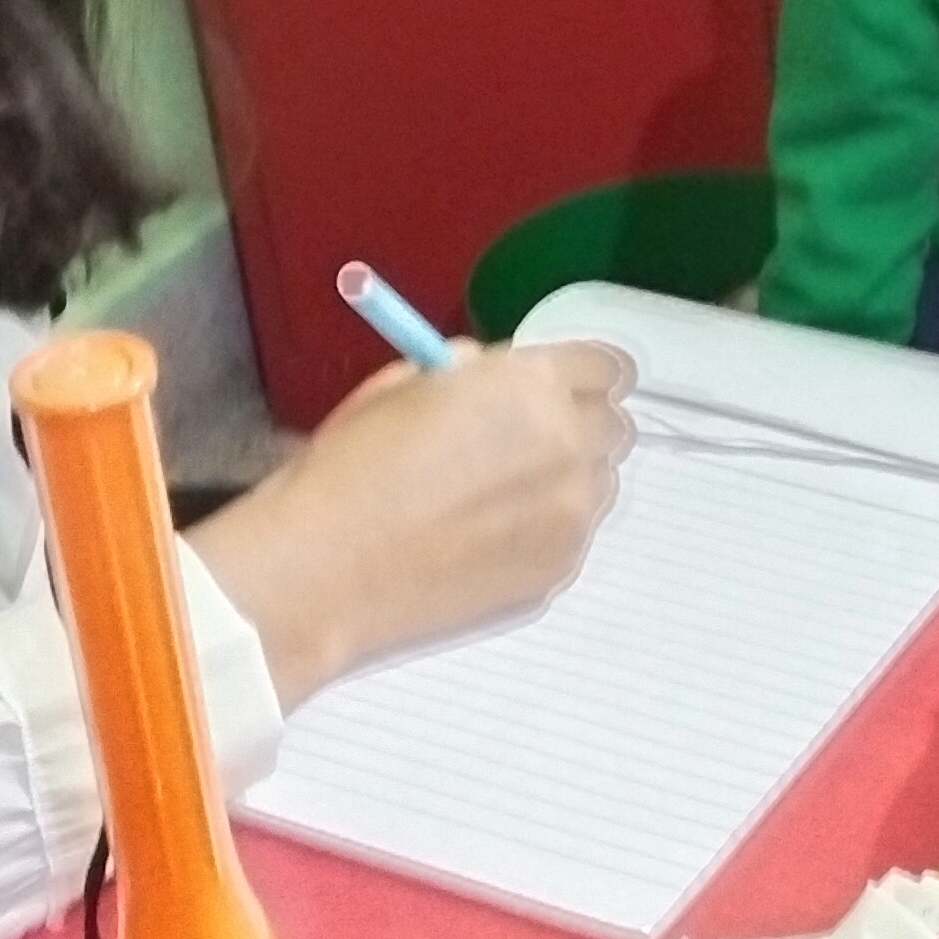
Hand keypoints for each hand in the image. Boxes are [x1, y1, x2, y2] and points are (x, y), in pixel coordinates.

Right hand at [189, 342, 635, 705]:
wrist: (324, 570)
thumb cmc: (350, 472)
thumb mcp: (403, 385)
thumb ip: (469, 371)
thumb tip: (490, 373)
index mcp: (532, 387)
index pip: (608, 367)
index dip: (582, 376)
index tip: (563, 388)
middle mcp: (568, 448)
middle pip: (614, 426)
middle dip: (578, 426)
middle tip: (525, 443)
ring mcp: (571, 515)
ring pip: (600, 485)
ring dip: (568, 480)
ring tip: (497, 496)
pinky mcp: (560, 570)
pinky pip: (574, 537)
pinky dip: (547, 531)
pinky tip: (485, 538)